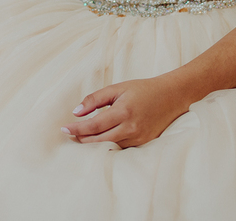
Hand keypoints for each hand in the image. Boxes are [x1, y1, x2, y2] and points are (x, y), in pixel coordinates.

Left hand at [62, 75, 192, 147]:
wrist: (171, 96)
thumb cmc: (142, 89)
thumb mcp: (118, 88)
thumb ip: (95, 99)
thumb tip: (76, 112)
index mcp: (123, 111)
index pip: (93, 125)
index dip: (76, 129)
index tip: (64, 129)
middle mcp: (130, 128)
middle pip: (98, 140)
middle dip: (81, 139)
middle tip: (69, 134)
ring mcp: (138, 138)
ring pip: (108, 146)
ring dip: (93, 143)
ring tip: (81, 137)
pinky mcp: (143, 144)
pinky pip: (120, 147)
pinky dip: (108, 144)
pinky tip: (100, 139)